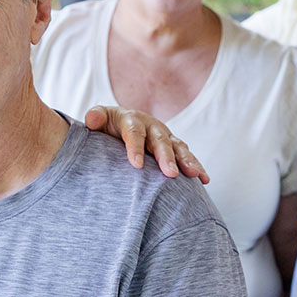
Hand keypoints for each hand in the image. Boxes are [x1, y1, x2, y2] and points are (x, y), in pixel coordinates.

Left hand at [84, 106, 208, 183]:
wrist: (119, 125)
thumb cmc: (106, 127)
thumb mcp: (99, 119)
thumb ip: (95, 118)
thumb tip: (92, 120)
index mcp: (131, 120)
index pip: (134, 133)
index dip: (136, 147)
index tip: (136, 165)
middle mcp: (151, 126)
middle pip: (160, 141)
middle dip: (166, 157)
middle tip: (170, 174)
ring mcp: (165, 136)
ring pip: (178, 148)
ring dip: (186, 161)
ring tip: (194, 175)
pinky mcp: (174, 147)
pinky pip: (187, 156)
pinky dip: (197, 166)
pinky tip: (204, 179)